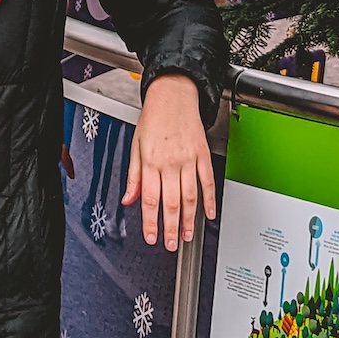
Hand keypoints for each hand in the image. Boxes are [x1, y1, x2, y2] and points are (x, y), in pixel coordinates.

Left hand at [122, 73, 215, 251]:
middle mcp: (169, 161)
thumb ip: (133, 175)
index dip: (150, 222)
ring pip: (190, 196)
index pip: (149, 199)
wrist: (173, 93)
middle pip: (171, 202)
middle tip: (172, 244)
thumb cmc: (153, 117)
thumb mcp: (136, 144)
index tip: (152, 237)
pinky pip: (208, 181)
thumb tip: (128, 199)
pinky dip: (210, 199)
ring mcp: (188, 158)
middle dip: (171, 227)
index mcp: (150, 160)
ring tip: (188, 236)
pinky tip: (210, 213)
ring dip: (190, 220)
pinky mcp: (202, 154)